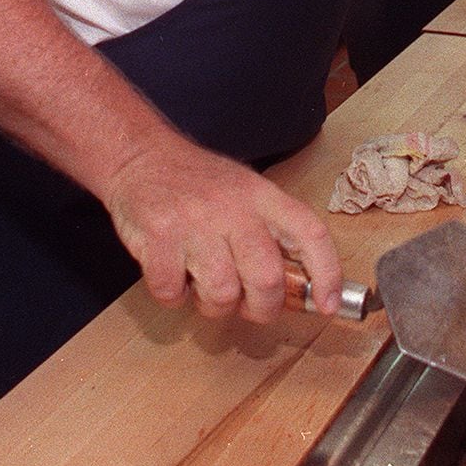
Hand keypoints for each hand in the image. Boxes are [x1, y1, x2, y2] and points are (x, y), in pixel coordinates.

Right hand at [101, 135, 342, 323]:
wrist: (140, 156)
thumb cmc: (195, 182)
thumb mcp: (244, 192)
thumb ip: (270, 232)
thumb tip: (299, 287)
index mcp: (261, 196)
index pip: (309, 233)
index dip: (326, 273)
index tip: (326, 304)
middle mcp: (233, 208)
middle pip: (267, 278)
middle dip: (261, 308)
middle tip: (249, 306)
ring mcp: (195, 223)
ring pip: (222, 293)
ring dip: (213, 305)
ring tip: (203, 285)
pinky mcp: (159, 238)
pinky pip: (174, 293)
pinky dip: (173, 296)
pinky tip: (173, 274)